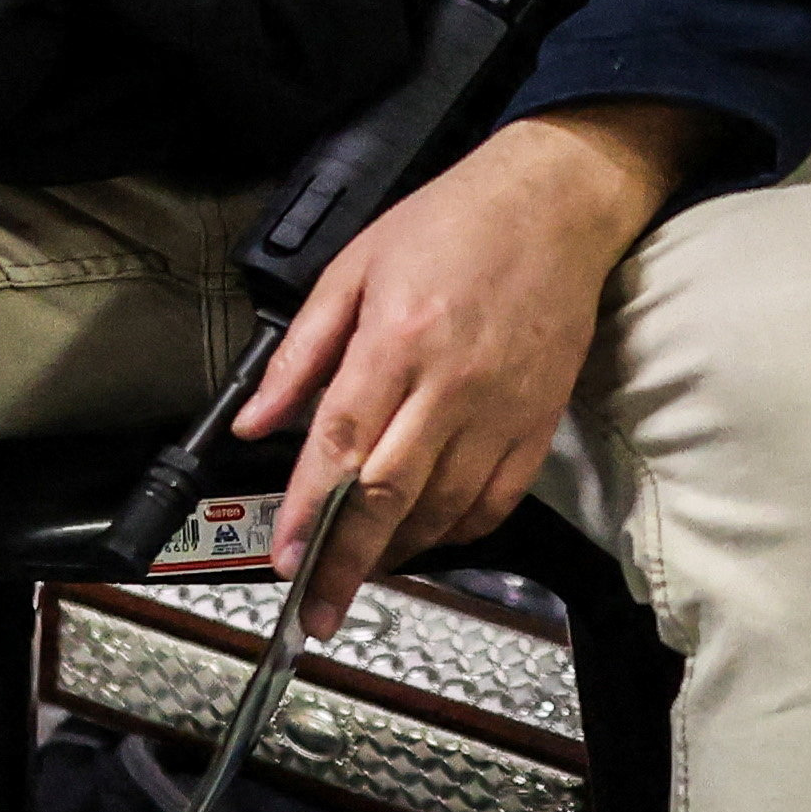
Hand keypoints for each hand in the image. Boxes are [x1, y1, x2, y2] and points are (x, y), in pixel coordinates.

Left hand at [229, 105, 672, 593]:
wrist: (555, 204)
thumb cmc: (455, 223)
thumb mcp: (354, 267)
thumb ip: (300, 352)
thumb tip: (255, 421)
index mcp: (399, 337)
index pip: (343, 443)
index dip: (309, 510)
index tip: (285, 556)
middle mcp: (452, 382)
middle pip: (390, 494)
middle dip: (345, 561)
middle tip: (315, 608)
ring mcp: (502, 409)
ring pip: (443, 509)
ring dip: (397, 550)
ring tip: (361, 567)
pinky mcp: (538, 422)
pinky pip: (496, 501)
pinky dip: (457, 530)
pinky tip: (426, 533)